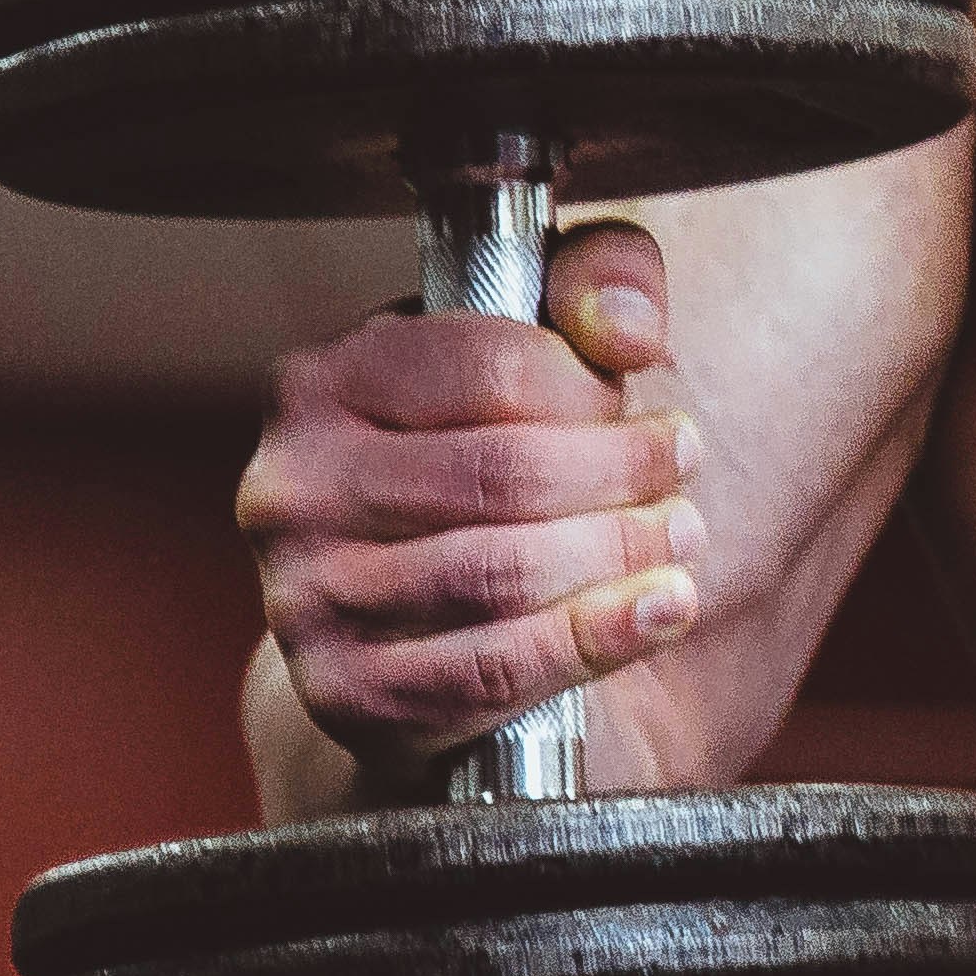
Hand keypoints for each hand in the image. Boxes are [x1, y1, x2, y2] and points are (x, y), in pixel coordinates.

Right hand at [237, 222, 705, 770]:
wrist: (403, 626)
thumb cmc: (482, 460)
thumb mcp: (537, 343)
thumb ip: (596, 281)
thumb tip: (625, 331)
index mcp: (324, 382)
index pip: (489, 365)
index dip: (593, 391)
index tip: (655, 414)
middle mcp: (291, 487)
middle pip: (503, 474)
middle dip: (620, 474)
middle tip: (684, 473)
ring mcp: (306, 596)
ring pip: (501, 574)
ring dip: (619, 554)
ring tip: (682, 537)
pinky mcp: (344, 693)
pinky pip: (492, 669)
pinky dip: (596, 638)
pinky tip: (663, 609)